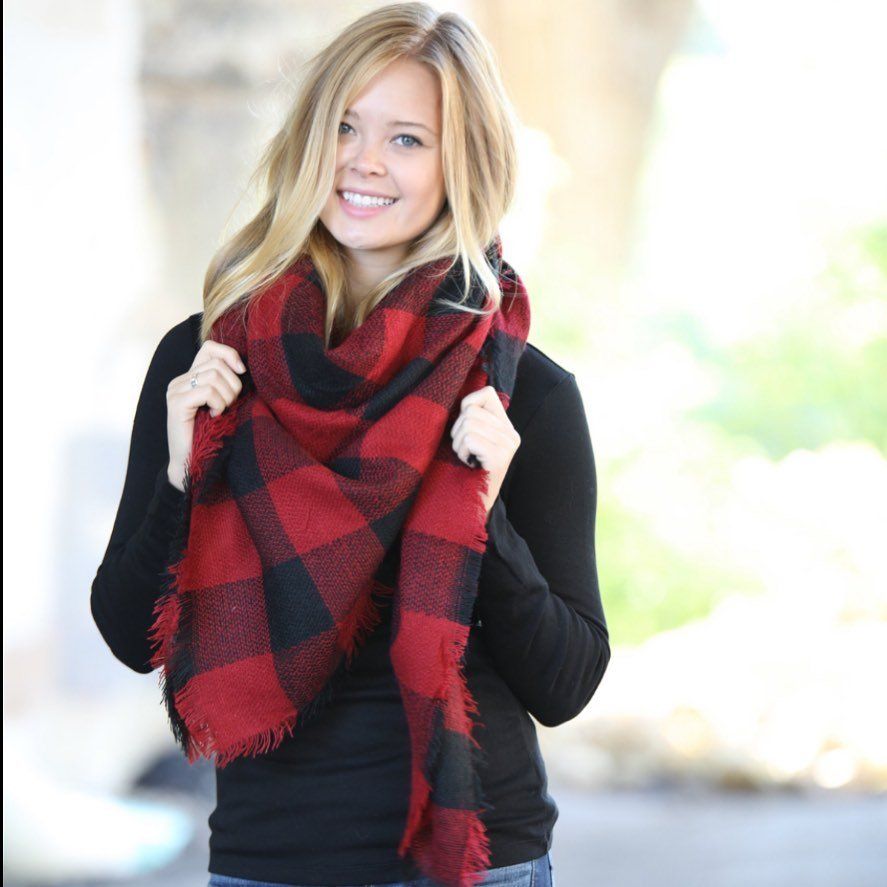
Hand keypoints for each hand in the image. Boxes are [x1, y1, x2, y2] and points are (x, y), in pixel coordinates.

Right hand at [166, 340, 246, 490]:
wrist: (192, 462)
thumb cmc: (211, 435)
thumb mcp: (222, 403)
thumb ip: (226, 383)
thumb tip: (242, 366)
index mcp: (190, 377)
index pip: (209, 348)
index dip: (229, 354)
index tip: (242, 371)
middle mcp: (179, 380)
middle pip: (216, 364)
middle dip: (233, 385)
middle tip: (230, 405)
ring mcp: (175, 391)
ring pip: (213, 376)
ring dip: (227, 396)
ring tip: (222, 411)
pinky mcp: (176, 403)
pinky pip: (206, 391)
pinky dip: (218, 403)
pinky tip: (215, 415)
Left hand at [450, 385, 520, 517]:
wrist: (475, 506)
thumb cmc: (469, 472)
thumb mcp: (475, 442)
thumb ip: (475, 420)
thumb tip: (465, 401)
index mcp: (507, 427)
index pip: (487, 394)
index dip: (468, 403)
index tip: (465, 425)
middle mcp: (511, 434)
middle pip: (471, 411)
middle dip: (458, 430)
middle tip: (464, 449)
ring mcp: (508, 446)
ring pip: (469, 424)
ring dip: (458, 443)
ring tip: (466, 457)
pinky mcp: (500, 457)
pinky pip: (470, 438)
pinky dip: (462, 451)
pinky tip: (468, 463)